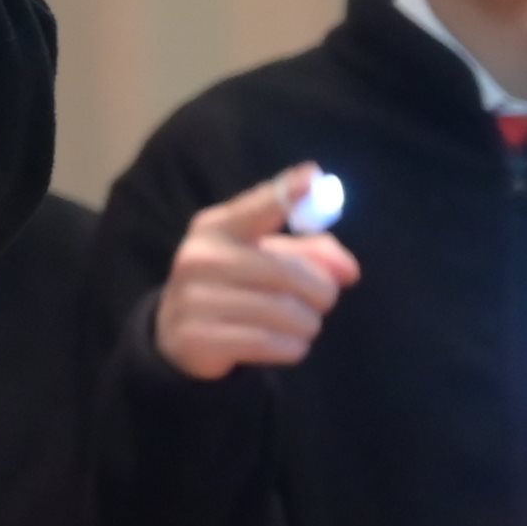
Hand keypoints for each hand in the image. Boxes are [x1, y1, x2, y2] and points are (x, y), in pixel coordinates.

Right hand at [150, 173, 357, 381]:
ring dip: (307, 324)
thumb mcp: (266, 257)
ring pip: (284, 313)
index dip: (285, 194)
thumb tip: (347, 270)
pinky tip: (286, 344)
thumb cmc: (235, 284)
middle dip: (321, 291)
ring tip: (301, 324)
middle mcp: (200, 258)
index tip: (312, 177)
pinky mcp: (198, 339)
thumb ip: (311, 254)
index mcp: (216, 227)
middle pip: (286, 273)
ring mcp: (194, 299)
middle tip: (325, 300)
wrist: (179, 332)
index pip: (255, 208)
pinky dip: (292, 348)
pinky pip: (270, 343)